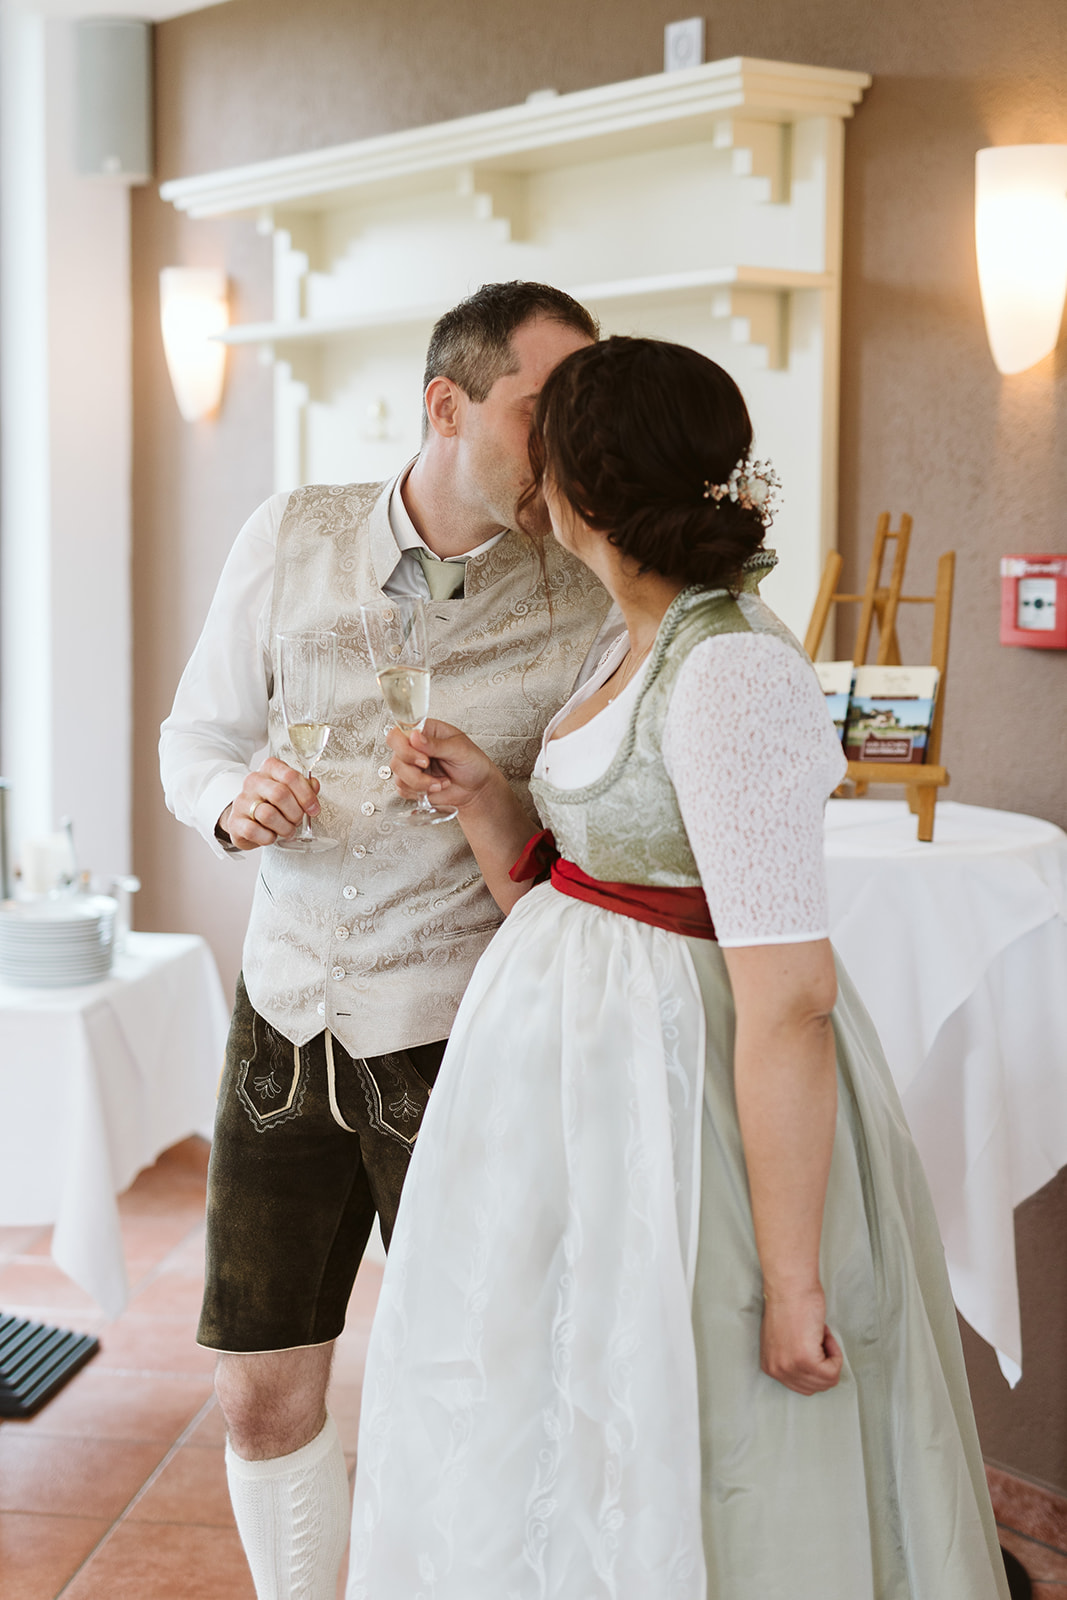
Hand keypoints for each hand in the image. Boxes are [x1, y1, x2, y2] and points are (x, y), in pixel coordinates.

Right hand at [220, 758, 320, 850]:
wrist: (247, 818)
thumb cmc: (273, 803)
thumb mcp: (291, 792)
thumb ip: (304, 787)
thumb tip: (314, 785)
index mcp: (270, 769)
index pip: (290, 776)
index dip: (306, 795)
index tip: (313, 809)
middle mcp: (254, 781)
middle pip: (280, 794)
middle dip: (295, 813)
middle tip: (297, 821)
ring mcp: (242, 800)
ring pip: (268, 814)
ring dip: (284, 828)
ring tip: (286, 830)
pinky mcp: (234, 821)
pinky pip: (254, 831)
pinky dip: (268, 837)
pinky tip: (270, 835)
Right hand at [386, 719, 500, 812]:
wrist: (477, 788)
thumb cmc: (473, 763)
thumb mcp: (460, 749)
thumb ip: (436, 744)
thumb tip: (415, 737)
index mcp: (426, 731)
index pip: (399, 732)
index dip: (404, 746)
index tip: (423, 758)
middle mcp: (415, 748)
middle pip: (396, 756)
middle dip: (413, 769)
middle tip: (429, 768)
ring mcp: (412, 766)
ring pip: (398, 775)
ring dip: (420, 782)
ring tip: (440, 781)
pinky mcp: (412, 783)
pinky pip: (402, 788)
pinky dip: (420, 791)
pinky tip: (436, 786)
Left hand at [759, 1285, 842, 1395]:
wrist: (790, 1285)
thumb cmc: (790, 1303)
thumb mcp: (782, 1341)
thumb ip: (791, 1359)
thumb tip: (809, 1370)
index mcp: (770, 1367)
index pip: (801, 1386)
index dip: (814, 1364)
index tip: (811, 1343)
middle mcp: (777, 1371)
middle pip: (815, 1387)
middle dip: (823, 1364)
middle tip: (817, 1338)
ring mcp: (791, 1367)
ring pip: (826, 1382)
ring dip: (830, 1357)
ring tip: (819, 1335)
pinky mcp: (806, 1361)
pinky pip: (833, 1371)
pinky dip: (835, 1353)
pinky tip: (823, 1334)